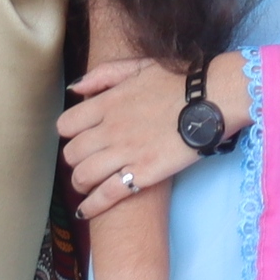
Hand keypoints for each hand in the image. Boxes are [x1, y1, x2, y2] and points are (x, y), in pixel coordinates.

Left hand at [61, 55, 244, 221]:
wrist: (212, 98)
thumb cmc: (179, 80)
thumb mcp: (137, 67)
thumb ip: (102, 75)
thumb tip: (75, 90)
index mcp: (108, 103)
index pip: (66, 125)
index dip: (69, 133)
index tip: (78, 137)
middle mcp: (111, 129)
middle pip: (72, 153)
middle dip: (74, 159)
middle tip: (84, 161)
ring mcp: (126, 152)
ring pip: (84, 175)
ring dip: (80, 182)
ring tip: (85, 185)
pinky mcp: (144, 173)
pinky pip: (107, 194)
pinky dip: (92, 206)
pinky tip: (86, 211)